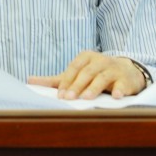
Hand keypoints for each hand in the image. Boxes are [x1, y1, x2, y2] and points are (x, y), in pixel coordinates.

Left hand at [28, 51, 145, 99]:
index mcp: (85, 57)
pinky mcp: (125, 79)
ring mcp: (113, 69)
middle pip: (87, 73)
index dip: (67, 81)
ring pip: (102, 77)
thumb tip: (29, 80)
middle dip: (77, 85)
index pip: (74, 68)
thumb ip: (55, 79)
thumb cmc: (95, 74)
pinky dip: (119, 90)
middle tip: (69, 98)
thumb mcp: (76, 74)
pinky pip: (122, 84)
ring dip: (94, 88)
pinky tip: (116, 96)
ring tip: (87, 98)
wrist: (126, 72)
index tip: (60, 95)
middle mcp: (99, 60)